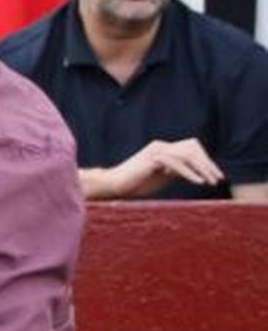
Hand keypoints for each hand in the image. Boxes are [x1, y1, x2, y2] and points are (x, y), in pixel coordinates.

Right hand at [94, 138, 224, 198]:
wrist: (114, 185)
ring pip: (187, 155)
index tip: (215, 175)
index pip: (190, 149)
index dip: (205, 161)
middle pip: (192, 149)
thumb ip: (175, 171)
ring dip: (202, 168)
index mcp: (163, 149)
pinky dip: (189, 173)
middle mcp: (160, 146)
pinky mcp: (152, 159)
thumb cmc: (135, 183)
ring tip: (210, 182)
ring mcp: (156, 151)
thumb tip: (194, 171)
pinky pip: (176, 163)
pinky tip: (198, 182)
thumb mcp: (161, 176)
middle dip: (207, 163)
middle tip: (218, 178)